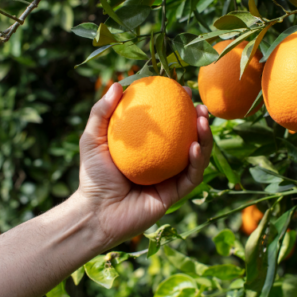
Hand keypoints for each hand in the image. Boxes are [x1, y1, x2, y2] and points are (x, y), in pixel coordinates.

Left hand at [76, 83, 212, 249]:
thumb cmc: (92, 176)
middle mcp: (161, 161)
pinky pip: (191, 175)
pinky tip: (196, 145)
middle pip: (188, 137)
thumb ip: (101, 111)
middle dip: (200, 120)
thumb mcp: (92, 138)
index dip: (178, 106)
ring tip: (203, 121)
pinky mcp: (175, 194)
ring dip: (205, 137)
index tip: (182, 89)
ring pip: (196, 156)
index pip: (168, 123)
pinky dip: (197, 160)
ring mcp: (170, 177)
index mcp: (147, 147)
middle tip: (201, 106)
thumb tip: (117, 84)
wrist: (96, 212)